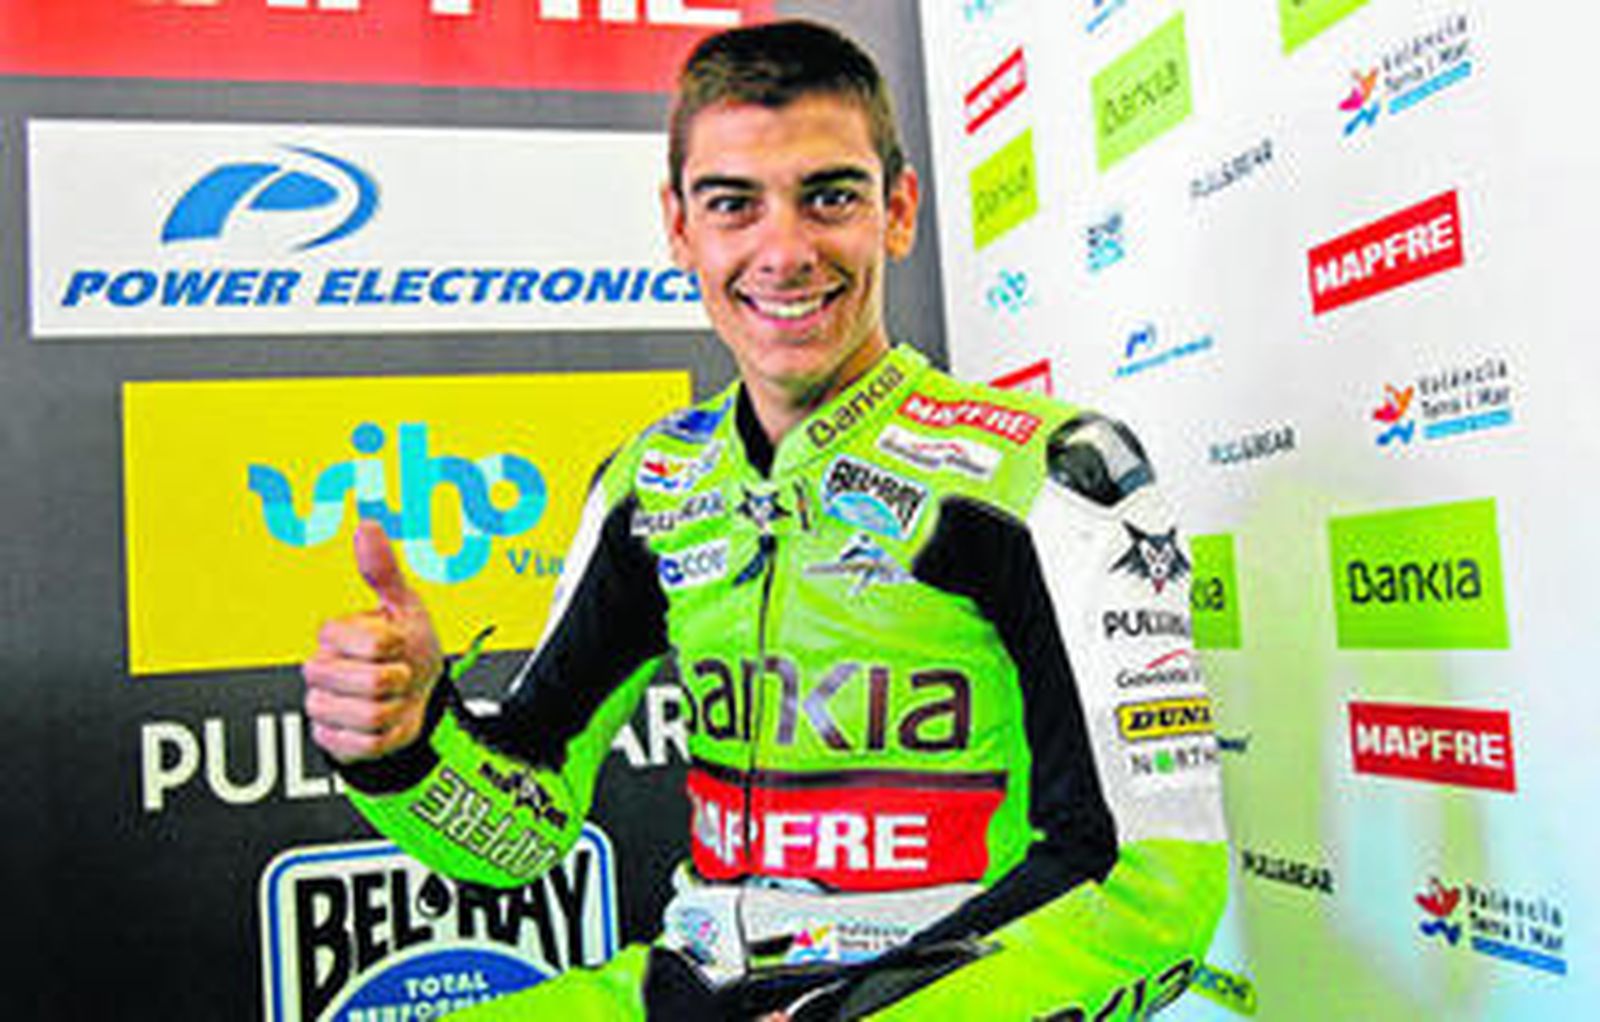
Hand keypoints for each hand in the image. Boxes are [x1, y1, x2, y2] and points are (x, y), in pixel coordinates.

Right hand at [303, 521, 444, 762]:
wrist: (418, 699)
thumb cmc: (409, 648)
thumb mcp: (404, 607)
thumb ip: (383, 569)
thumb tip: (366, 524)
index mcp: (333, 634)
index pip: (372, 643)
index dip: (397, 645)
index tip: (397, 643)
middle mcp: (319, 669)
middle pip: (373, 683)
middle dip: (400, 680)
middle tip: (397, 673)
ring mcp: (320, 706)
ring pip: (369, 717)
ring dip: (394, 711)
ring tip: (392, 698)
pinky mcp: (328, 740)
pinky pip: (365, 745)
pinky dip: (386, 737)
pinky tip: (384, 723)